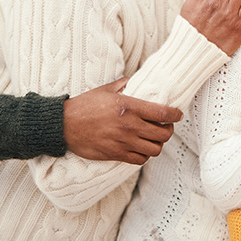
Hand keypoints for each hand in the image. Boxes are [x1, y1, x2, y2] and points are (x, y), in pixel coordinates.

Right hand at [64, 76, 182, 164]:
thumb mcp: (105, 90)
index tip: (178, 114)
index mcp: (129, 106)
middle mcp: (129, 126)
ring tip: (153, 138)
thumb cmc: (84, 105)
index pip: (162, 113)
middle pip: (162, 134)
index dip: (175, 115)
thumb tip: (135, 81)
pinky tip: (141, 148)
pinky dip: (144, 155)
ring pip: (154, 149)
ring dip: (157, 144)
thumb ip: (123, 85)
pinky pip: (139, 160)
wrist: (63, 125)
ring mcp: (123, 142)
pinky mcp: (115, 154)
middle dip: (168, 131)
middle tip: (165, 127)